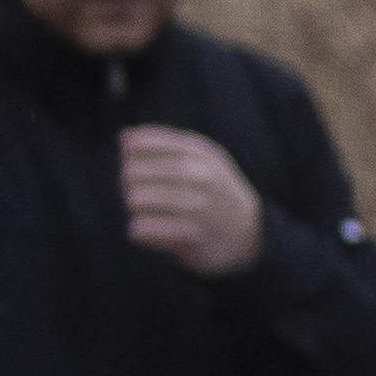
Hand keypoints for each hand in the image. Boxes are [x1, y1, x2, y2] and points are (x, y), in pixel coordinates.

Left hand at [115, 124, 267, 280]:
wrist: (250, 234)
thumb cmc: (215, 191)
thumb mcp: (202, 158)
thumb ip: (165, 145)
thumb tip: (125, 138)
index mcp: (197, 152)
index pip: (140, 145)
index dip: (130, 157)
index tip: (136, 166)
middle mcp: (198, 176)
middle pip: (133, 172)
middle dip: (128, 184)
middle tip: (137, 194)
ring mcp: (196, 207)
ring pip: (136, 200)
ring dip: (134, 208)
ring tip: (143, 213)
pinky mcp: (190, 238)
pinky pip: (143, 230)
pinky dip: (138, 231)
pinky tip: (143, 231)